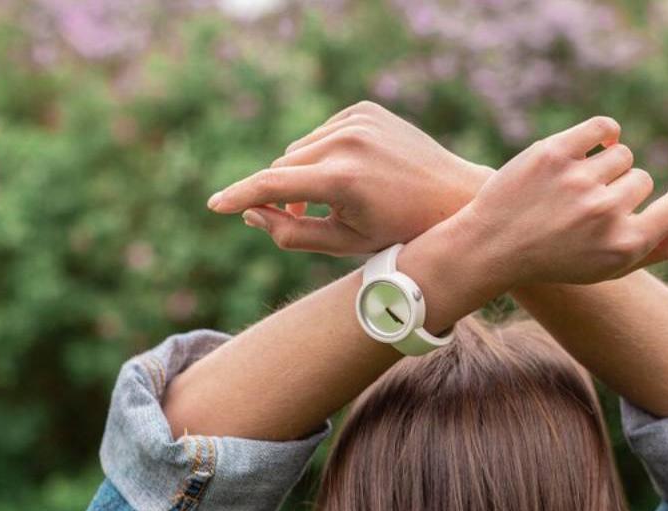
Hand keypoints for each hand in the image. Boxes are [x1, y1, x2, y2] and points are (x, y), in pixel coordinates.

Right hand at [206, 101, 490, 254]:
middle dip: (284, 193)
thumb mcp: (344, 244)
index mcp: (340, 180)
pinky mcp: (364, 109)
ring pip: (300, 150)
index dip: (239, 196)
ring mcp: (357, 120)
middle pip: (283, 167)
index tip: (215, 205)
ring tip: (337, 197)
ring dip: (304, 174)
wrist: (453, 196)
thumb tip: (251, 212)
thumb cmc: (399, 231)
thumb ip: (291, 232)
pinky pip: (321, 133)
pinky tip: (354, 172)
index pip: (272, 185)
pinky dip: (323, 153)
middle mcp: (346, 142)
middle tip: (309, 216)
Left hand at [448, 116, 667, 287]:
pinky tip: (591, 145)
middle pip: (641, 179)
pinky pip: (603, 128)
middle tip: (588, 205)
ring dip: (605, 164)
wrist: (491, 247)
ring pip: (621, 154)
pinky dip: (603, 133)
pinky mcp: (554, 153)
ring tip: (576, 184)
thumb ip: (656, 247)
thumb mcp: (607, 267)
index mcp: (624, 245)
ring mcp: (579, 181)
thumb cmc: (556, 259)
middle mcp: (605, 213)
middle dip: (621, 187)